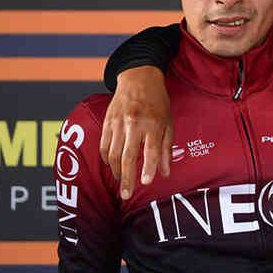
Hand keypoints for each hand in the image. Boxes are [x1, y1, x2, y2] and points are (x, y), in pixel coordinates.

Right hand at [98, 66, 172, 198]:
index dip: (149, 167)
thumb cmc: (158, 101)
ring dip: (116, 171)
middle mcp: (134, 123)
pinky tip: (112, 166)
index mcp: (153, 123)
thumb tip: (165, 173)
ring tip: (121, 182)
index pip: (151, 150)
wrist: (138, 78)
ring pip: (113, 153)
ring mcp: (118, 123)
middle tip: (126, 194)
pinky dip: (106, 159)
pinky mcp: (107, 121)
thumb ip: (166, 148)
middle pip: (128, 156)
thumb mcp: (168, 121)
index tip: (146, 182)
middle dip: (127, 178)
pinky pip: (104, 145)